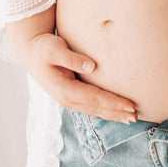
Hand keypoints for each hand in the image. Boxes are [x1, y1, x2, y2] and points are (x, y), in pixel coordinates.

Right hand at [13, 30, 137, 123]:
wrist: (31, 52)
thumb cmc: (44, 48)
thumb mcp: (55, 49)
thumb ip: (72, 58)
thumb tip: (92, 67)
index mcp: (64, 90)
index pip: (95, 98)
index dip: (114, 103)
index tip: (131, 106)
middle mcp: (67, 99)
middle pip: (97, 109)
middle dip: (117, 113)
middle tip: (136, 116)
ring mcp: (68, 100)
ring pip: (95, 111)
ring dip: (113, 115)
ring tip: (131, 119)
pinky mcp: (71, 97)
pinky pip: (91, 107)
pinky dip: (105, 110)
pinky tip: (116, 112)